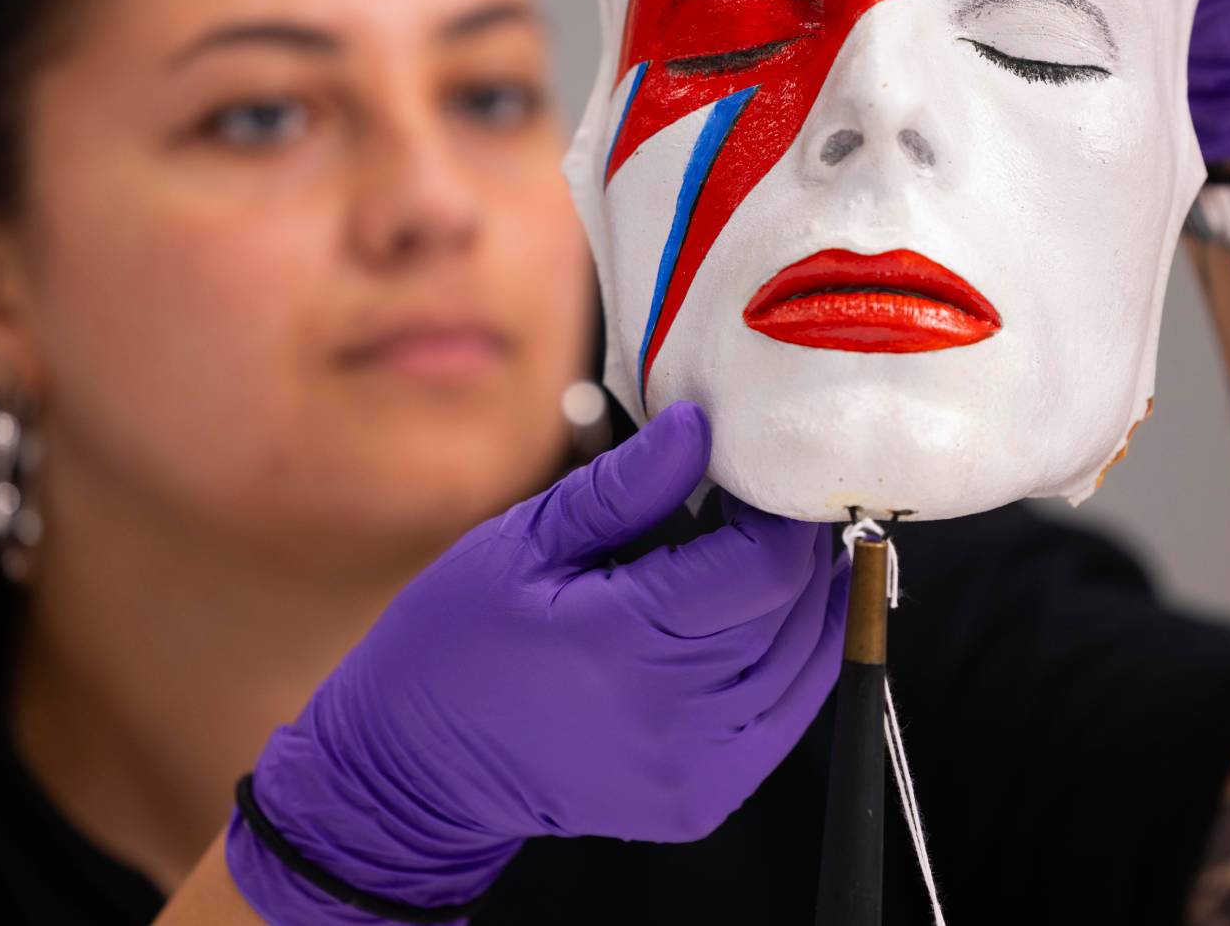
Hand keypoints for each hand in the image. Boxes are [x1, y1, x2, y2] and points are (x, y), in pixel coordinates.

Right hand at [226, 402, 847, 919]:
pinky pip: (786, 721)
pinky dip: (795, 663)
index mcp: (626, 638)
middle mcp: (675, 712)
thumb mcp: (524, 543)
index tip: (764, 472)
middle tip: (772, 504)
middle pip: (796, 613)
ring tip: (775, 554)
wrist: (418, 769)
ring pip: (807, 668)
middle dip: (802, 549)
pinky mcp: (702, 800)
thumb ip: (622, 489)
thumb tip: (700, 429)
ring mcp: (695, 767)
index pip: (765, 566)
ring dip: (811, 604)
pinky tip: (764, 622)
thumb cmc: (457, 642)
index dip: (781, 511)